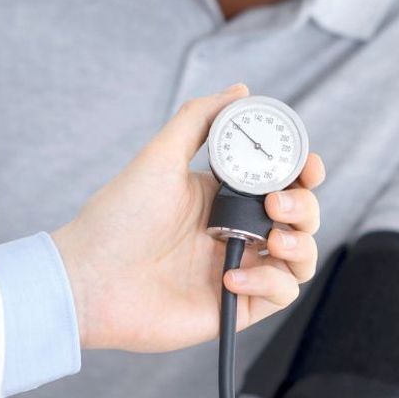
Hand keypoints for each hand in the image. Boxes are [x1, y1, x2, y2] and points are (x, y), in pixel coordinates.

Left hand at [51, 84, 324, 351]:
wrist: (91, 279)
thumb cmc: (117, 218)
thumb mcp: (160, 157)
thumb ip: (200, 119)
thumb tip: (241, 91)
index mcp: (225, 196)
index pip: (284, 182)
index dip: (305, 173)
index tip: (308, 166)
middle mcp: (238, 231)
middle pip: (302, 217)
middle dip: (305, 206)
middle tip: (277, 204)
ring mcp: (241, 269)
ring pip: (302, 258)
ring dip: (300, 245)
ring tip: (272, 240)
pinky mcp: (237, 307)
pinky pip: (282, 295)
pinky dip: (270, 283)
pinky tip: (233, 276)